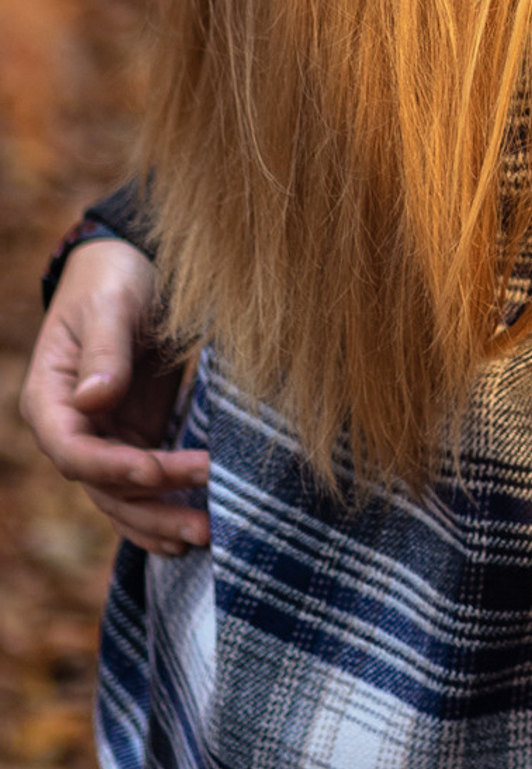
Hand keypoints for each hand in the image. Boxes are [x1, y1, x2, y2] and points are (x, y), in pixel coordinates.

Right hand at [20, 237, 208, 554]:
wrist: (129, 266)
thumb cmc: (114, 280)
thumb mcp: (111, 305)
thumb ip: (104, 351)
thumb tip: (94, 400)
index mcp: (51, 400)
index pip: (74, 453)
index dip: (115, 468)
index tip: (162, 471)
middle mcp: (72, 429)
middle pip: (103, 487)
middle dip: (152, 508)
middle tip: (204, 525)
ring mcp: (103, 436)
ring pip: (123, 497)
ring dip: (161, 520)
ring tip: (208, 537)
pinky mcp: (134, 434)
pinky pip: (142, 485)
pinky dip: (162, 509)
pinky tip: (188, 534)